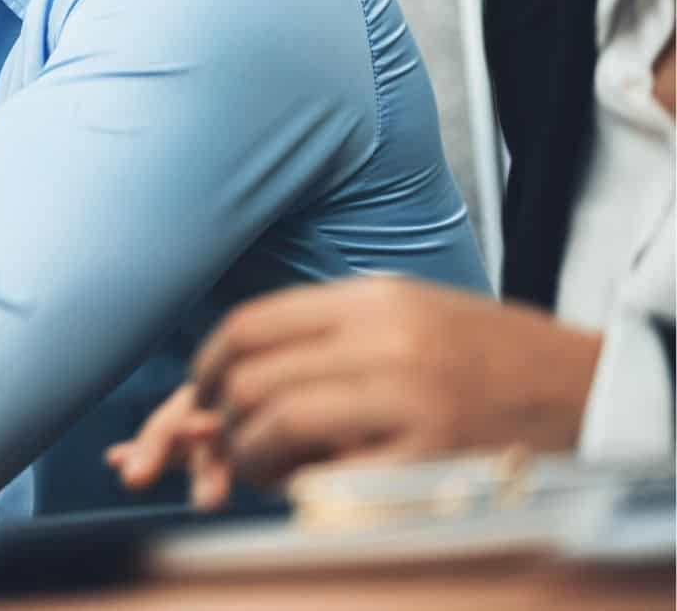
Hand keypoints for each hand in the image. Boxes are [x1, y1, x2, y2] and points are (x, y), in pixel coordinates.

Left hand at [112, 279, 601, 503]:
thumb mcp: (404, 312)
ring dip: (248, 453)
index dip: (208, 364)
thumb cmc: (483, 354)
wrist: (582, 389)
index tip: (202, 389)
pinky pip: (328, 475)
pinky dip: (298, 485)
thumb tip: (233, 372)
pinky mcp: (429, 459)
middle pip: (254, 377)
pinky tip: (304, 485)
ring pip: (278, 423)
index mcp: (373, 299)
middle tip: (226, 437)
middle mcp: (386, 342)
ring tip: (259, 464)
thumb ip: (322, 336)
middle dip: (220, 416)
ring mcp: (408, 401)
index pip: (250, 325)